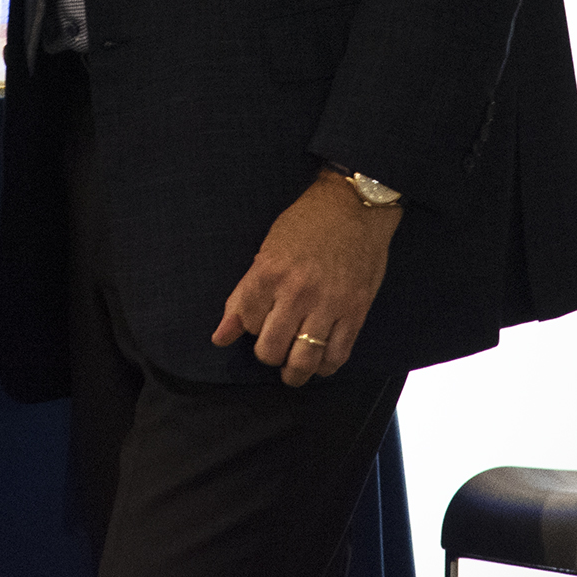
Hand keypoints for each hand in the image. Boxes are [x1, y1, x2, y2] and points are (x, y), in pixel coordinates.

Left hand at [212, 173, 400, 386]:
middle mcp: (296, 292)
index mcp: (269, 272)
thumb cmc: (308, 223)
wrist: (355, 205)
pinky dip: (324, 367)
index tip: (257, 321)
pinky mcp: (355, 312)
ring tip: (292, 369)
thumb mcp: (267, 250)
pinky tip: (319, 362)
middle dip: (268, 353)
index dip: (248, 327)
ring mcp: (328, 304)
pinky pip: (336, 356)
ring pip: (302, 361)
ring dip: (293, 372)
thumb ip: (243, 296)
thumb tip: (220, 337)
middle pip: (270, 349)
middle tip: (274, 347)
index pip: (245, 323)